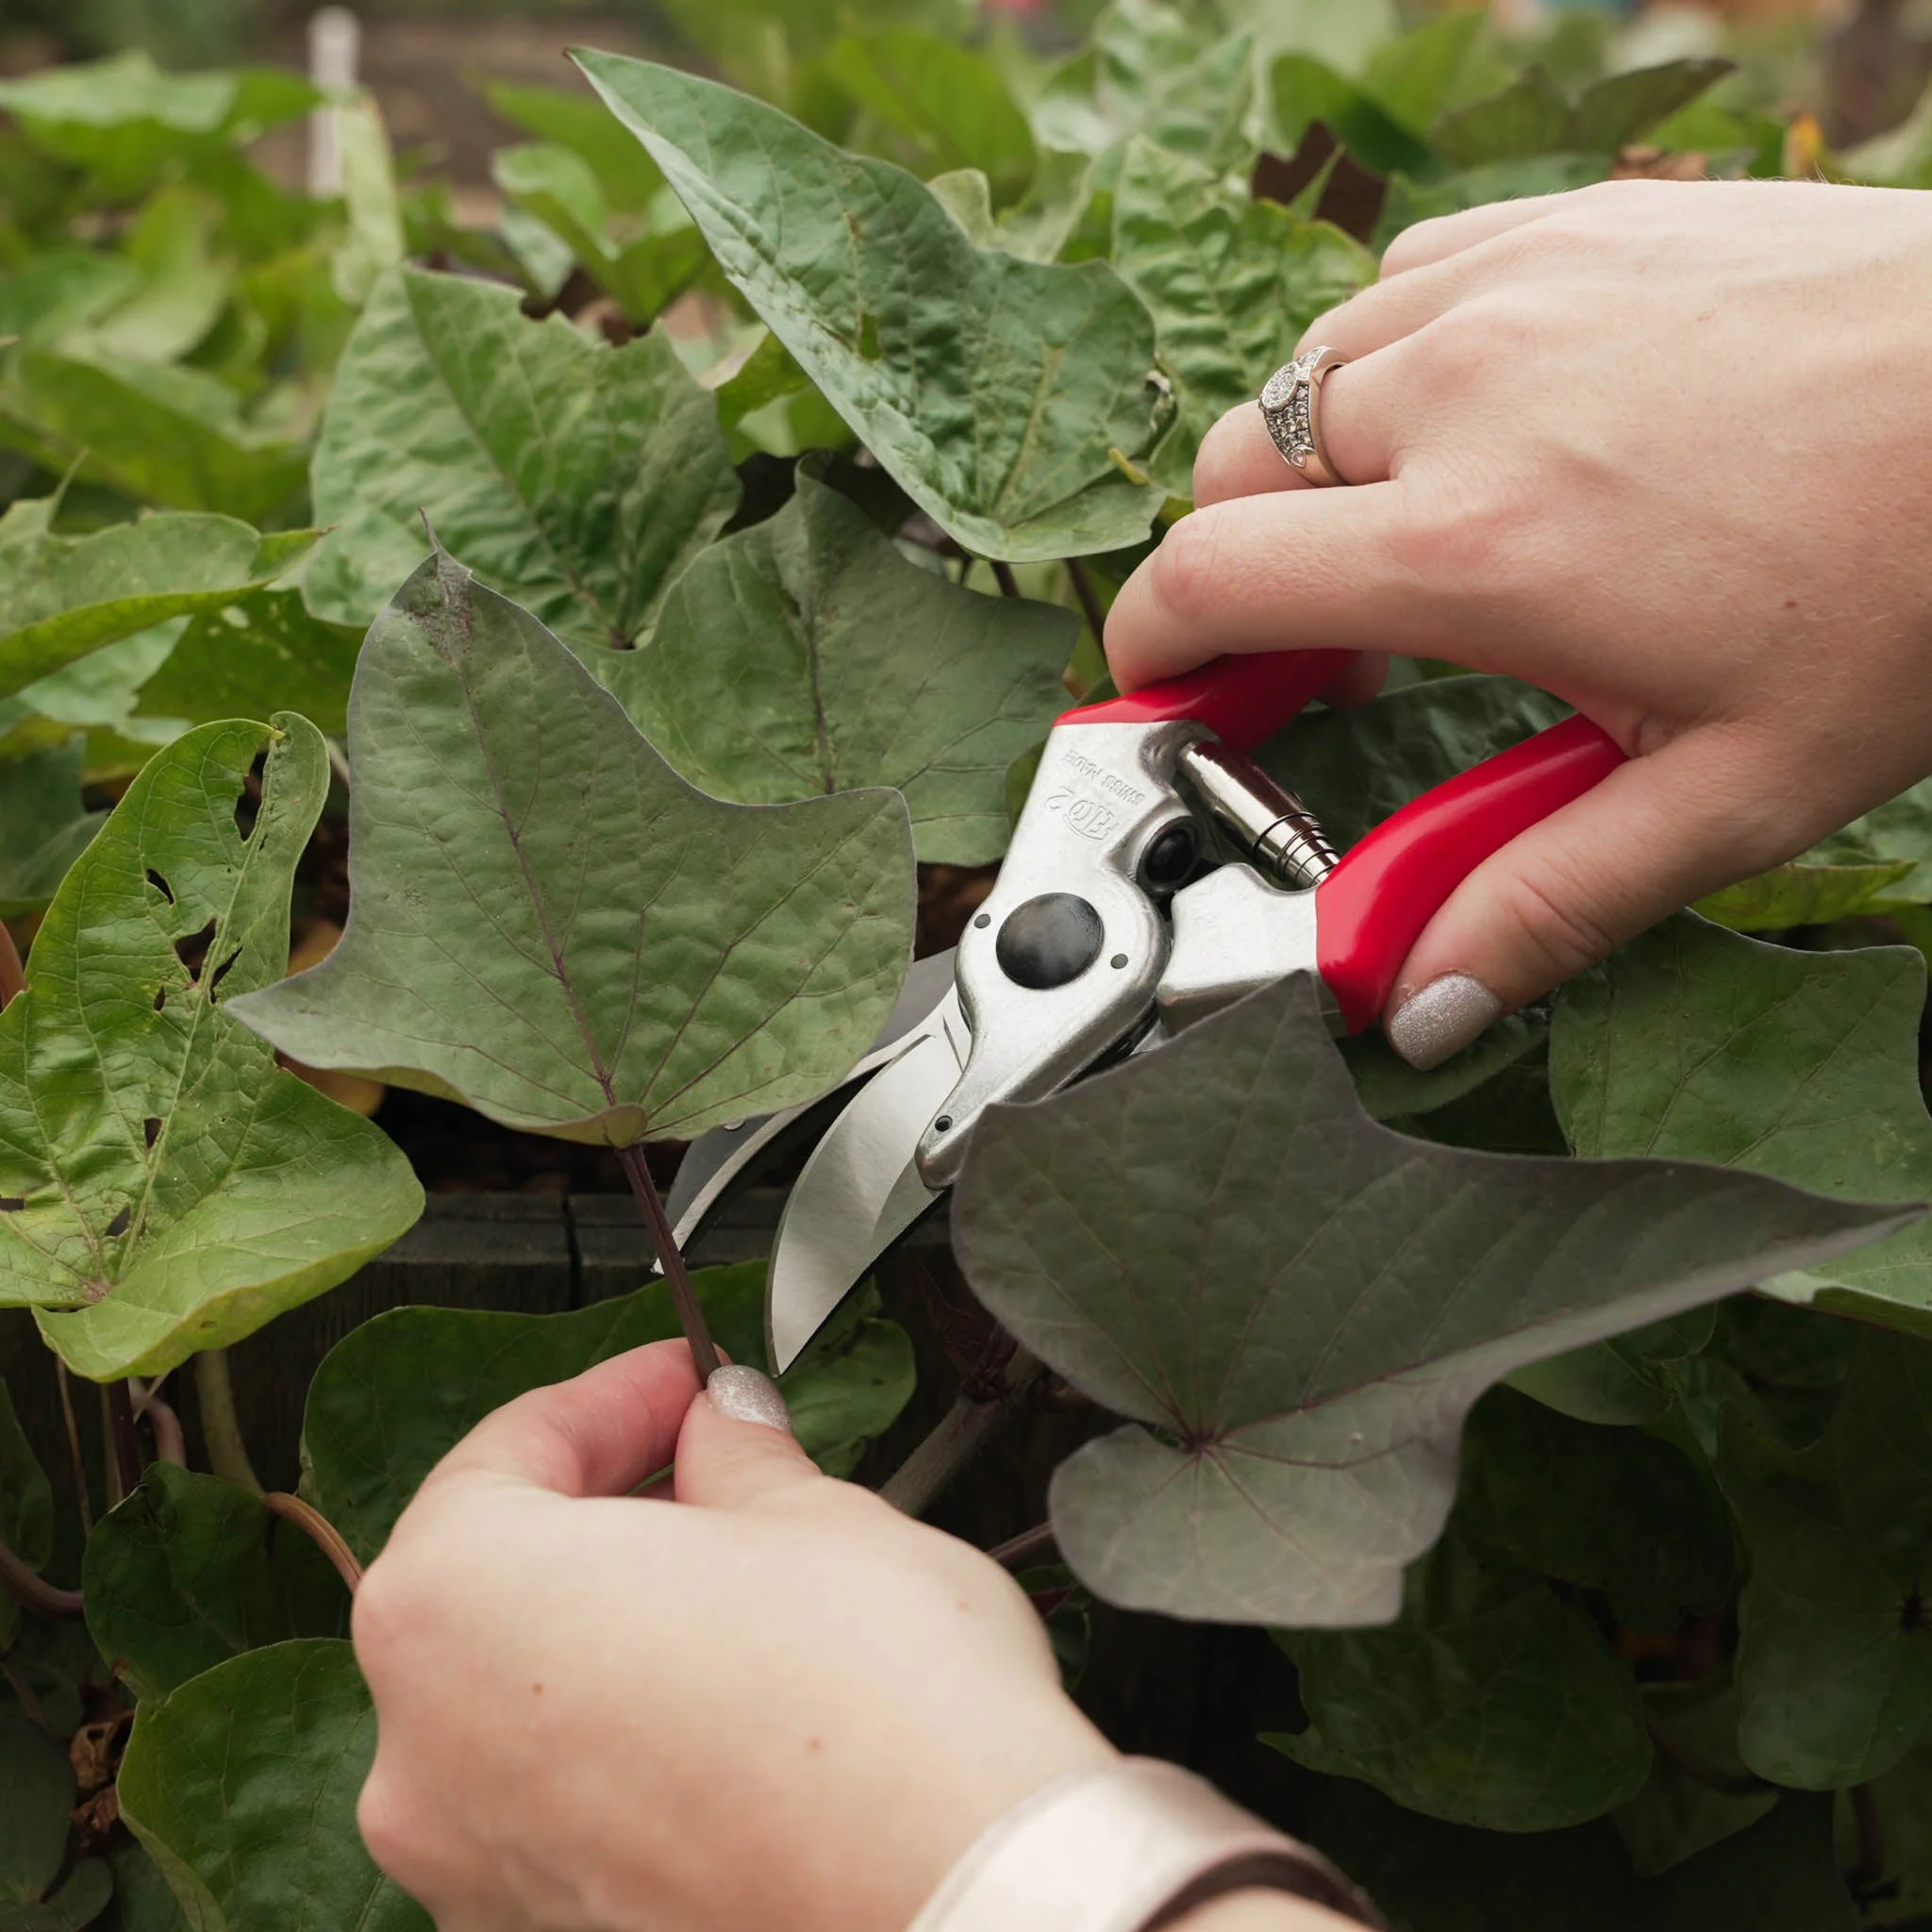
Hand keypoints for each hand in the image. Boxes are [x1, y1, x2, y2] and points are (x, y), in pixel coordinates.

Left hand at [351, 1342, 1114, 1931]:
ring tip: (742, 1592)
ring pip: (527, 1708)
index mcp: (455, 1606)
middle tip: (716, 1466)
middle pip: (499, 1585)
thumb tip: (722, 1433)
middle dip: (612, 1511)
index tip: (683, 1381)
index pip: (507, 1454)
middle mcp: (424, 1756)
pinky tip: (736, 1714)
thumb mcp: (817, 1519)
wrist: (961, 1911)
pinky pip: (568, 1813)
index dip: (614, 1399)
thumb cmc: (879, 1721)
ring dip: (617, 1633)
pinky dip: (631, 1749)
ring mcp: (478, 1875)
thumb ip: (737, 1460)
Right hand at [1105, 179, 1931, 1064]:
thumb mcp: (1732, 793)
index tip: (1167, 696)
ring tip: (1411, 543)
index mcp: (1476, 548)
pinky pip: (1398, 292)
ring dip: (1314, 474)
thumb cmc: (1915, 575)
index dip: (1149, 651)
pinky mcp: (1567, 224)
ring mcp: (1509, 286)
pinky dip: (1391, 368)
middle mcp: (1462, 394)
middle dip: (1242, 574)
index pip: (1207, 584)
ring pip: (1304, 382)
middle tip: (1327, 654)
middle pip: (1232, 479)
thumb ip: (1544, 904)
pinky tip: (1475, 425)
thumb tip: (1419, 1001)